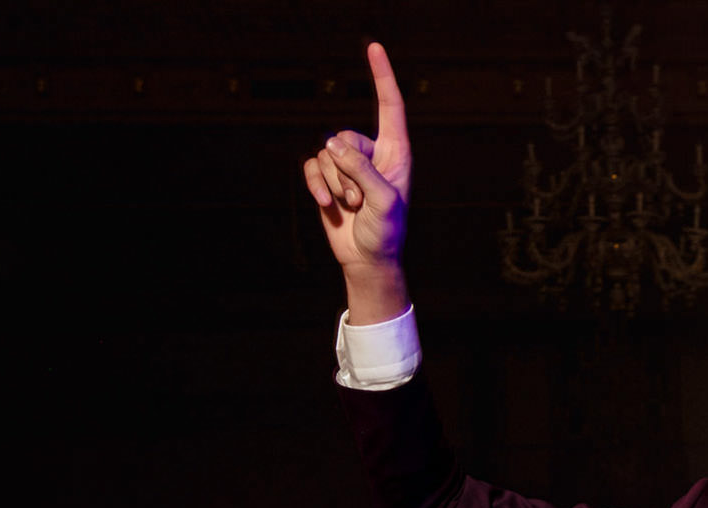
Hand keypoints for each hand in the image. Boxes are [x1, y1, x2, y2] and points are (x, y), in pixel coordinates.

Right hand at [301, 42, 411, 315]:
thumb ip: (361, 169)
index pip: (389, 106)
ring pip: (326, 153)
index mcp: (395, 152)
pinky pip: (312, 166)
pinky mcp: (328, 179)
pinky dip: (316, 186)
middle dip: (346, 170)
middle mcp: (372, 153)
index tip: (374, 47)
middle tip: (359, 200)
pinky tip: (327, 206)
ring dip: (334, 183)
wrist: (367, 259)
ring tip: (350, 207)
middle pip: (345, 136)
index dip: (382, 76)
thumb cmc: (386, 232)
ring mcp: (348, 165)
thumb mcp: (383, 201)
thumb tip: (332, 144)